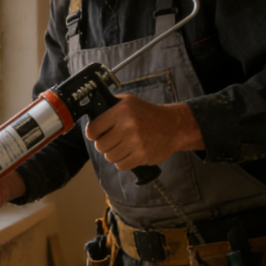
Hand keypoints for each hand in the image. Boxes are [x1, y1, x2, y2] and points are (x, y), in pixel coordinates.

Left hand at [84, 95, 204, 169]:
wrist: (174, 126)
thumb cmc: (148, 113)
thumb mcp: (128, 101)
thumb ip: (109, 106)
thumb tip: (92, 114)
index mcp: (121, 110)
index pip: (93, 129)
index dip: (93, 134)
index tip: (96, 135)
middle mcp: (128, 125)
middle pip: (100, 146)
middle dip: (104, 145)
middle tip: (112, 141)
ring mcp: (136, 141)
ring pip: (110, 157)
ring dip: (114, 154)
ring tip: (122, 147)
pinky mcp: (143, 155)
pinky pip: (121, 165)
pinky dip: (123, 162)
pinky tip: (129, 153)